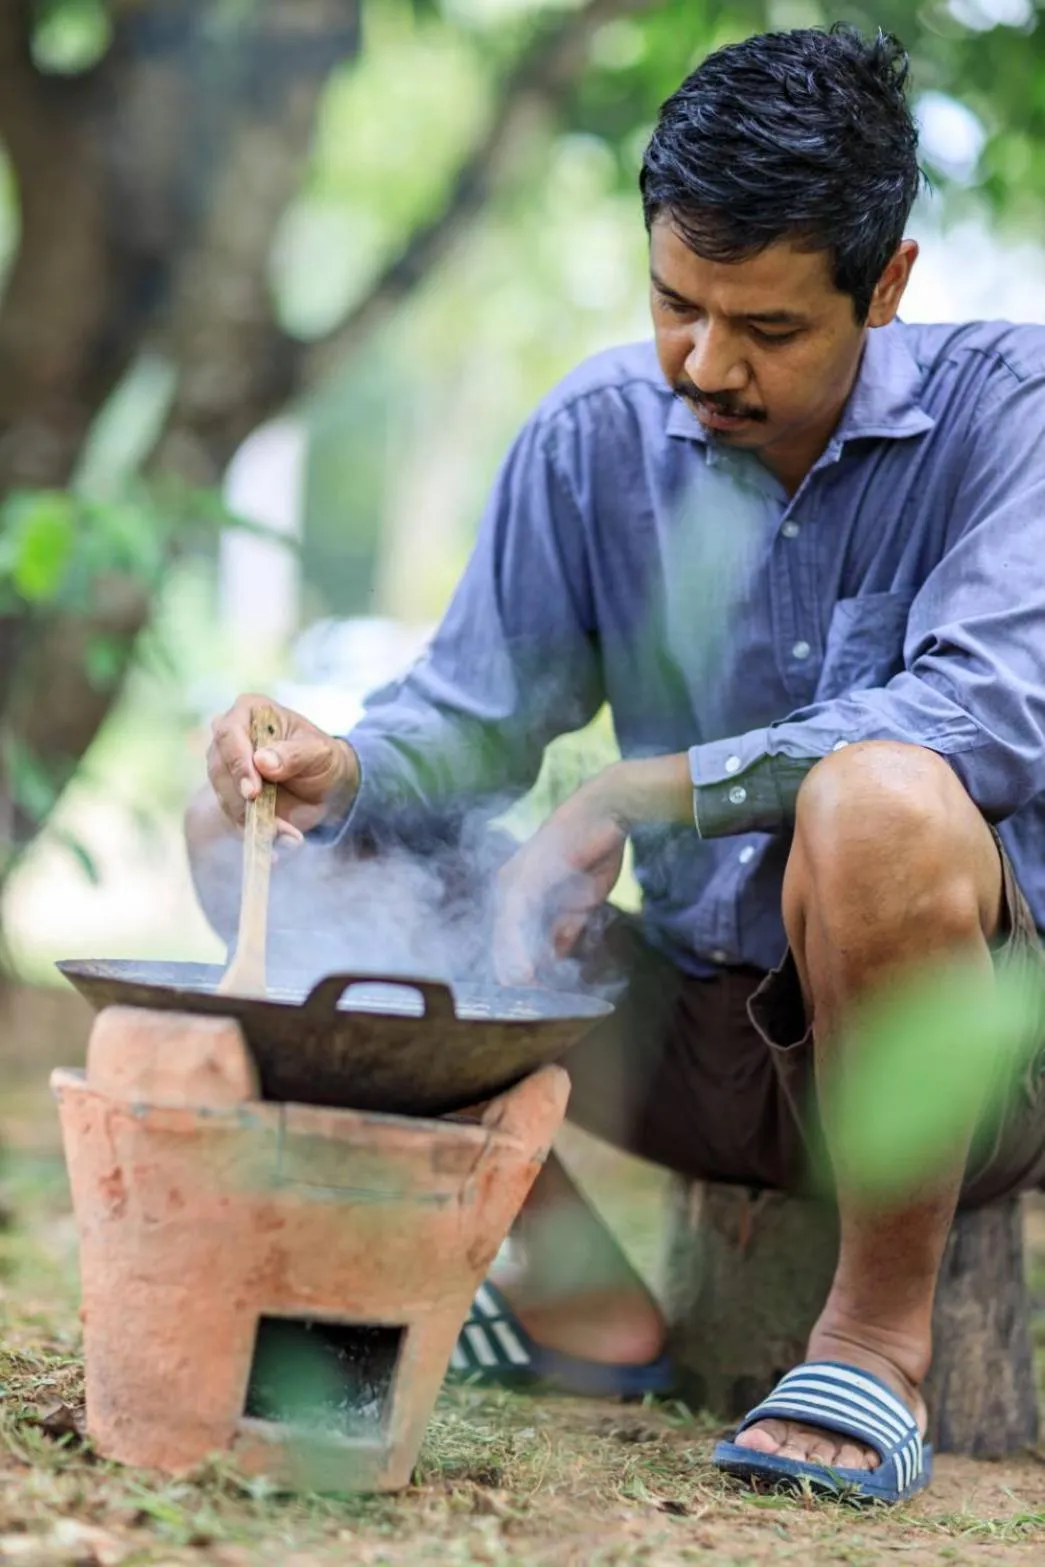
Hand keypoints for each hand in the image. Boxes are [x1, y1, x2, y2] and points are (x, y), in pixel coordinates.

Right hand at [206, 692, 358, 840]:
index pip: (229, 734)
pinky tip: (276, 851)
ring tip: (287, 836)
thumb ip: (293, 754)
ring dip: (253, 822)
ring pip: (225, 798)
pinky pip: (234, 821)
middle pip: (219, 770)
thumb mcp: (318, 752)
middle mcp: (230, 739)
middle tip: (270, 823)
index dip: (237, 763)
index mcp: (248, 712)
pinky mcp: (231, 800)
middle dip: (243, 800)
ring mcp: (226, 771)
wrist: (327, 786)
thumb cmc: (323, 758)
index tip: (252, 791)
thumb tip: (262, 762)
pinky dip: (254, 836)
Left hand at [494, 773, 628, 985]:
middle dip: (510, 976)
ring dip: (512, 971)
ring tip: (520, 1000)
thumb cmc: (594, 851)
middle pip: (500, 942)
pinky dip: (519, 951)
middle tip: (520, 1009)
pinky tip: (524, 976)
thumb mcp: (580, 903)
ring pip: (504, 937)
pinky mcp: (524, 879)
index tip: (523, 998)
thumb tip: (554, 959)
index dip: (514, 968)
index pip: (508, 938)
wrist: (606, 813)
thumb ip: (564, 929)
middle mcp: (509, 887)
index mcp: (520, 892)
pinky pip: (515, 922)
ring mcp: (514, 883)